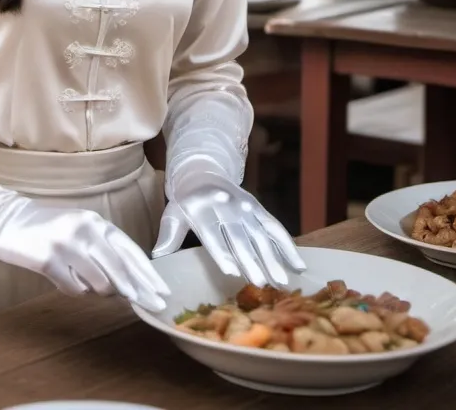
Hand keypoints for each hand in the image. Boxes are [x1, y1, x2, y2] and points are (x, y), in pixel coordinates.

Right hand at [0, 162, 169, 312]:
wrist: (6, 219)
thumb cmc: (48, 227)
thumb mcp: (80, 230)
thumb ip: (103, 250)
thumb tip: (128, 283)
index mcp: (96, 221)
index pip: (129, 250)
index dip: (148, 273)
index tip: (162, 292)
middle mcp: (85, 229)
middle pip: (121, 268)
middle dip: (139, 291)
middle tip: (153, 307)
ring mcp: (67, 243)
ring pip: (99, 283)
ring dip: (96, 289)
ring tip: (80, 278)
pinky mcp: (48, 260)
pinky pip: (73, 289)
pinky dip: (72, 288)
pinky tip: (61, 277)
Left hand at [152, 161, 304, 287]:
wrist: (202, 171)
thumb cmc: (186, 201)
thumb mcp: (173, 213)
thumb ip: (169, 234)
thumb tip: (157, 256)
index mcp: (201, 208)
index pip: (211, 233)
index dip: (221, 251)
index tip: (231, 271)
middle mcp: (225, 206)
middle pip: (239, 236)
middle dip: (251, 260)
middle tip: (262, 283)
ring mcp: (245, 207)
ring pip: (260, 234)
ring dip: (273, 257)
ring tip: (282, 281)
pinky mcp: (258, 208)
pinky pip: (275, 227)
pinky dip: (288, 245)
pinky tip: (298, 265)